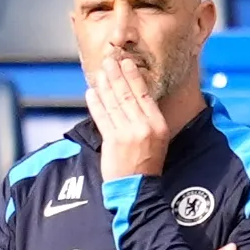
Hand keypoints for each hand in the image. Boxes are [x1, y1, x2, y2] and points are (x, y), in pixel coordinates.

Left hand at [86, 56, 169, 181]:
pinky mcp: (112, 141)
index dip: (133, 76)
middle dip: (116, 76)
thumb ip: (147, 120)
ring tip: (100, 73)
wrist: (138, 189)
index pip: (144, 94)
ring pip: (113, 104)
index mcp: (158, 124)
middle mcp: (143, 127)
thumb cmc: (148, 165)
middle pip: (127, 95)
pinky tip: (91, 93)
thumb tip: (135, 97)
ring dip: (105, 86)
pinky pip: (102, 118)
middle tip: (109, 61)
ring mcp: (126, 133)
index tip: (126, 63)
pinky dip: (96, 104)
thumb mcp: (158, 140)